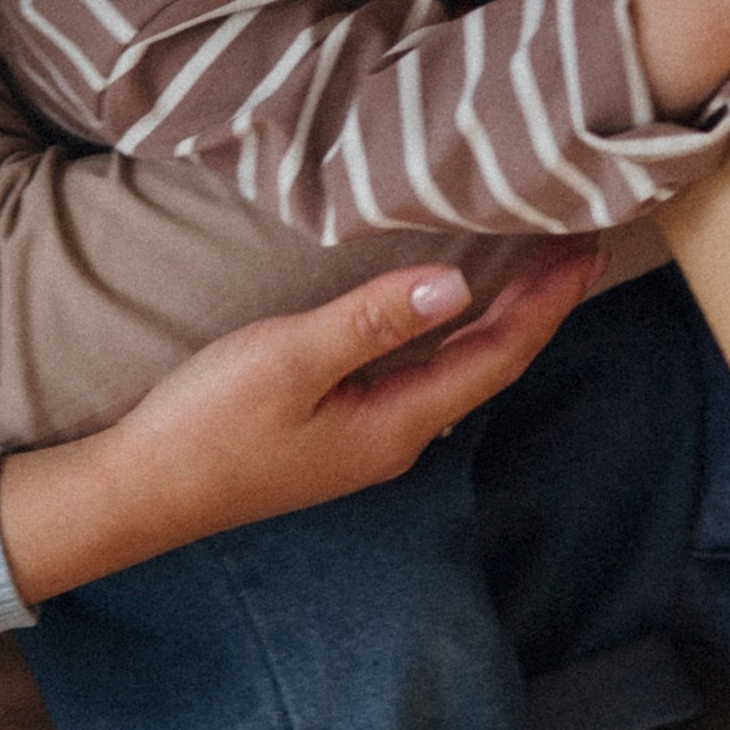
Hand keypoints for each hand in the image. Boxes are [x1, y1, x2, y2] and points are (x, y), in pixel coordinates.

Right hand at [0, 240, 601, 600]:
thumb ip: (373, 321)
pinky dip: (452, 331)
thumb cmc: (205, 425)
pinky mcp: (339, 429)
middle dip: (538, 305)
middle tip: (580, 240)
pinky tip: (449, 306)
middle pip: (489, 363)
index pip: (498, 355)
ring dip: (500, 318)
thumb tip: (457, 285)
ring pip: (458, 369)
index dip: (548, 301)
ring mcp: (368, 437)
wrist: (141, 490)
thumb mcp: (288, 360)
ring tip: (534, 266)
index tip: (588, 245)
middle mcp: (397, 437)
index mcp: (398, 424)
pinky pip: (422, 373)